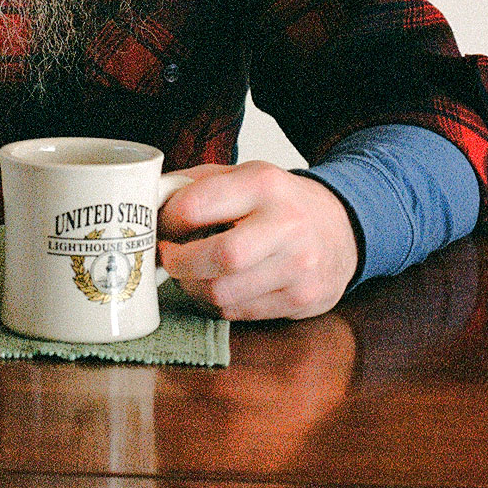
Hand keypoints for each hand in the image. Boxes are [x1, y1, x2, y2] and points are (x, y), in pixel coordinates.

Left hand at [156, 161, 358, 319]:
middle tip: (168, 258)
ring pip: (223, 293)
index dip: (167, 220)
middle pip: (217, 258)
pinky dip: (216, 302)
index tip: (160, 226)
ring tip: (190, 272)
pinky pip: (238, 313)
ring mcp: (298, 268)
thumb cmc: (278, 201)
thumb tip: (146, 203)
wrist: (340, 228)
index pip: (197, 206)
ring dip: (193, 287)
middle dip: (178, 263)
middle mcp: (286, 226)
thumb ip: (195, 184)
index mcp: (263, 184)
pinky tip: (217, 284)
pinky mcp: (301, 301)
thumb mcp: (242, 175)